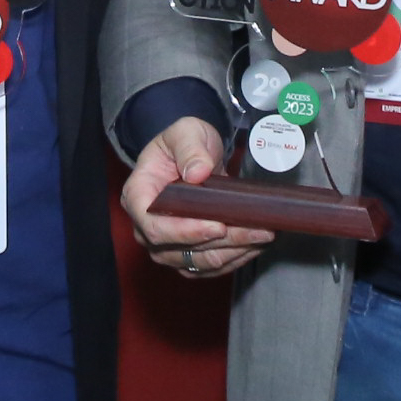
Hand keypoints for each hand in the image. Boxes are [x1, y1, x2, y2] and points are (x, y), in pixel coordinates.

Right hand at [121, 116, 274, 279]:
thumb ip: (190, 149)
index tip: (218, 226)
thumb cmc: (183, 143)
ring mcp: (166, 245)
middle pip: (179, 249)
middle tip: (257, 229)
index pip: (154, 227)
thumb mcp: (185, 132)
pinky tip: (255, 244)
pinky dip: (234, 258)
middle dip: (222, 242)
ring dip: (233, 252)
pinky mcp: (186, 254)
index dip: (186, 232)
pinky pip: (209, 267)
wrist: (194, 156)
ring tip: (262, 234)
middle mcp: (146, 227)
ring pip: (198, 262)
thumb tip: (197, 173)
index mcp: (138, 196)